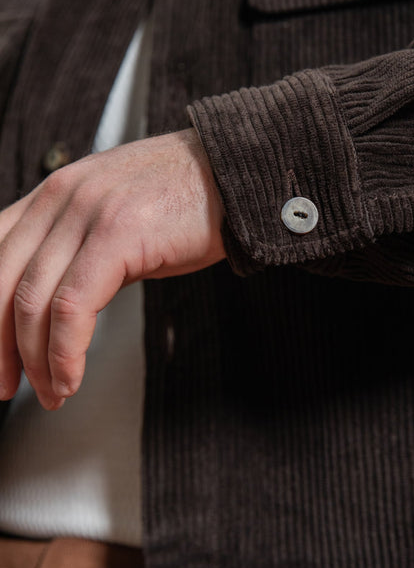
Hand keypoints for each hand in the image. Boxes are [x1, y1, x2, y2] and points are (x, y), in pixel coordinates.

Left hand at [0, 129, 224, 409]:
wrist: (236, 175)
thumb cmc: (187, 201)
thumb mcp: (116, 217)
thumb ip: (79, 251)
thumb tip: (57, 310)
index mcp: (55, 192)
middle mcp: (62, 196)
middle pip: (1, 282)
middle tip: (7, 386)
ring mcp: (87, 212)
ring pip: (32, 301)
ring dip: (35, 360)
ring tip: (52, 392)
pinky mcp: (118, 234)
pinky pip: (71, 306)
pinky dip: (65, 353)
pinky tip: (71, 378)